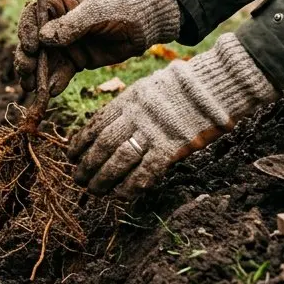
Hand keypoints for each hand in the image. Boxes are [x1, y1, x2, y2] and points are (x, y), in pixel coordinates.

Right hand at [14, 0, 179, 96]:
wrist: (143, 26)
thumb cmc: (120, 8)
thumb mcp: (96, 12)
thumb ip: (71, 25)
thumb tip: (44, 38)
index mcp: (57, 4)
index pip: (32, 15)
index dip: (26, 30)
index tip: (31, 47)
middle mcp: (55, 25)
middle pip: (32, 41)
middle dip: (26, 57)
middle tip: (26, 71)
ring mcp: (64, 44)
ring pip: (42, 61)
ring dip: (34, 74)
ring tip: (31, 87)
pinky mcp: (74, 61)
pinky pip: (59, 73)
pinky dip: (53, 83)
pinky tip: (51, 91)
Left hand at [67, 34, 276, 198]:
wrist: (213, 88)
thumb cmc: (181, 89)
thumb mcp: (147, 89)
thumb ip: (128, 108)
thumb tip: (108, 127)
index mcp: (129, 100)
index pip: (96, 124)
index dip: (80, 143)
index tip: (71, 156)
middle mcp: (136, 117)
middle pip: (103, 145)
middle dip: (87, 165)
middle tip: (78, 179)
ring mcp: (153, 133)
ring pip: (119, 160)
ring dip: (104, 178)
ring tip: (94, 190)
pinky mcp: (171, 148)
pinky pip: (145, 171)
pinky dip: (131, 185)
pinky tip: (121, 195)